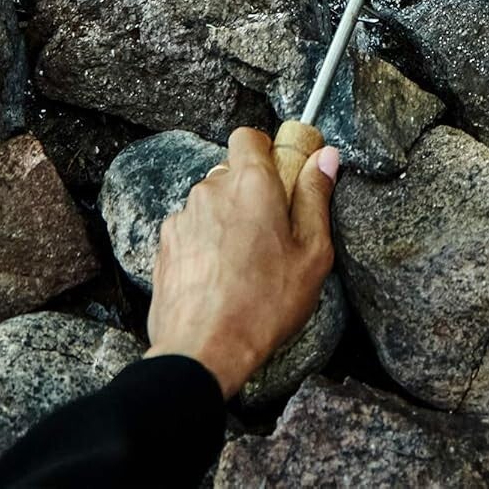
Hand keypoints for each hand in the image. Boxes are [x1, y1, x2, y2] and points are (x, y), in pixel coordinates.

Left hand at [145, 127, 337, 397]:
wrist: (202, 352)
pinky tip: (220, 276)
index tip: (284, 175)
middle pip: (232, 172)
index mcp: (250, 183)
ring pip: (211, 203)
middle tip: (273, 230)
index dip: (267, 151)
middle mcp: (210, 191)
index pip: (249, 136)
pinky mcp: (163, 248)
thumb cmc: (263, 303)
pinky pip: (191, 231)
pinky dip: (205, 244)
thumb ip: (316, 197)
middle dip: (251, 192)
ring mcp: (182, 220)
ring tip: (245, 261)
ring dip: (227, 219)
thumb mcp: (312, 252)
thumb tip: (326, 157)